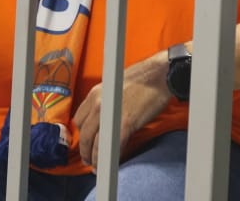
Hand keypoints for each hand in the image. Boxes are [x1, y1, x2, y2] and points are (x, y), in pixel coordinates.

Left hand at [73, 52, 171, 170]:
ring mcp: (109, 114)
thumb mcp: (116, 88)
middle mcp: (98, 103)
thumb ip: (106, 103)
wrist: (160, 74)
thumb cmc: (144, 79)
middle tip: (88, 159)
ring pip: (93, 143)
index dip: (82, 134)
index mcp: (96, 93)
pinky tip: (109, 163)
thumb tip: (106, 121)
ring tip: (97, 165)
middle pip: (84, 133)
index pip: (79, 119)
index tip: (86, 141)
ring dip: (94, 157)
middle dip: (85, 150)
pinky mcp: (124, 124)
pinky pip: (109, 147)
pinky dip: (107, 158)